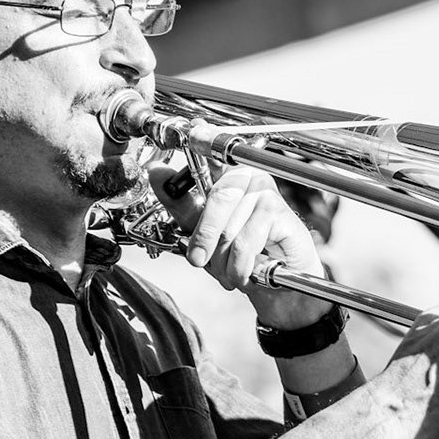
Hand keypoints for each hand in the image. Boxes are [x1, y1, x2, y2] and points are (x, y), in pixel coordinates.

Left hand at [147, 161, 330, 329]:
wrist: (281, 282)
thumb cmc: (245, 252)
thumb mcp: (204, 229)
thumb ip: (182, 204)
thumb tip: (157, 173)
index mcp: (226, 173)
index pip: (203, 161)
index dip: (189, 156)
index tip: (158, 170)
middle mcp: (248, 175)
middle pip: (217, 198)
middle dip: (204, 238)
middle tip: (199, 260)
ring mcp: (267, 192)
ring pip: (229, 229)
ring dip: (226, 262)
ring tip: (233, 273)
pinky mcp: (280, 213)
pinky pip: (246, 242)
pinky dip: (243, 266)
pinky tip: (250, 272)